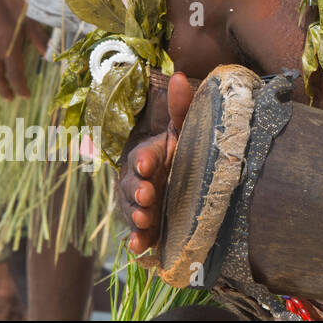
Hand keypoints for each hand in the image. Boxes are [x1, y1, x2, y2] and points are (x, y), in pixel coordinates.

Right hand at [0, 0, 47, 99]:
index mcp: (9, 44)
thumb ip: (39, 37)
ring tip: (0, 89)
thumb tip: (48, 55)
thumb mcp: (30, 18)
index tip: (24, 95)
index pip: (15, 72)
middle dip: (3, 88)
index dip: (20, 86)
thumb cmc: (13, 3)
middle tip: (10, 98)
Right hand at [119, 72, 194, 255]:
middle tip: (148, 195)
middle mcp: (140, 179)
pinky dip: (139, 240)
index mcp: (149, 154)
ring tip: (145, 219)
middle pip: (132, 186)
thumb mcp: (185, 127)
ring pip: (133, 210)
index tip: (149, 162)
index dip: (144, 160)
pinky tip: (139, 248)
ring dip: (137, 216)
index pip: (142, 156)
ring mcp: (142, 202)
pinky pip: (140, 233)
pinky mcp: (149, 223)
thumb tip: (181, 75)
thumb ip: (182, 106)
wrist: (190, 173)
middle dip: (138, 190)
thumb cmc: (185, 147)